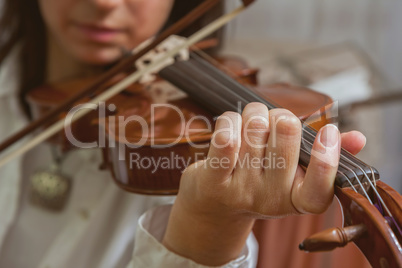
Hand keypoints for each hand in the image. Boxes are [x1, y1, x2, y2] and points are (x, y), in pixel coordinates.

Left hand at [163, 103, 365, 264]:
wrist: (214, 207)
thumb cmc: (258, 182)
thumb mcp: (292, 178)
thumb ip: (322, 158)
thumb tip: (357, 138)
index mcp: (295, 200)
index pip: (320, 189)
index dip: (326, 157)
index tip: (328, 131)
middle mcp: (270, 199)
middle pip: (286, 137)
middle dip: (280, 115)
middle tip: (274, 119)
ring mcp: (242, 191)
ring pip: (255, 128)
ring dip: (253, 113)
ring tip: (250, 120)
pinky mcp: (214, 180)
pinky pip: (226, 140)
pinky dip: (230, 121)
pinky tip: (231, 124)